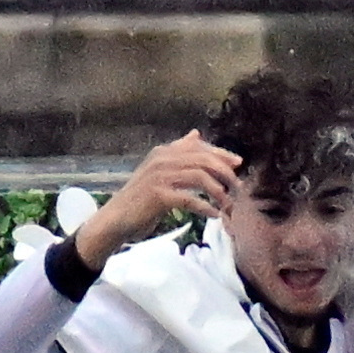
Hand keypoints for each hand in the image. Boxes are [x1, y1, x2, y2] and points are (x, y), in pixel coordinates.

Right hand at [70, 131, 242, 268]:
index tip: (238, 164)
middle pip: (203, 160)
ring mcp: (159, 176)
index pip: (199, 147)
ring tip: (228, 205)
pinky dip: (205, 208)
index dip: (221, 154)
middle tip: (238, 188)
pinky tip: (214, 215)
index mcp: (164, 152)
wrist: (116, 218)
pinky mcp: (158, 195)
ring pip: (200, 178)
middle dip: (225, 173)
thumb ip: (178, 153)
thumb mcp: (159, 170)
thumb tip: (196, 134)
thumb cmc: (140, 198)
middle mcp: (162, 159)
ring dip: (219, 192)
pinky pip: (190, 199)